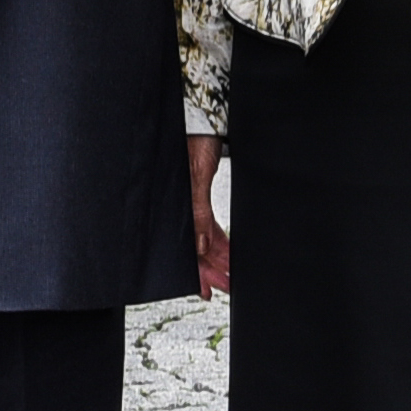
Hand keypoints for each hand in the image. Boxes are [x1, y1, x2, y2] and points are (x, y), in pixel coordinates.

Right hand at [188, 134, 230, 296]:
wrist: (203, 120)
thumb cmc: (195, 140)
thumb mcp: (197, 177)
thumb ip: (197, 212)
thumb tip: (199, 247)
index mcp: (178, 205)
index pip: (185, 248)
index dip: (196, 272)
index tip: (208, 291)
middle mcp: (183, 208)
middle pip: (196, 249)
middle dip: (212, 270)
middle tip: (228, 286)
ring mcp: (192, 203)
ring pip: (204, 240)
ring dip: (219, 258)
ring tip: (232, 274)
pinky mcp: (200, 195)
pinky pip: (210, 225)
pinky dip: (221, 240)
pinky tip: (230, 252)